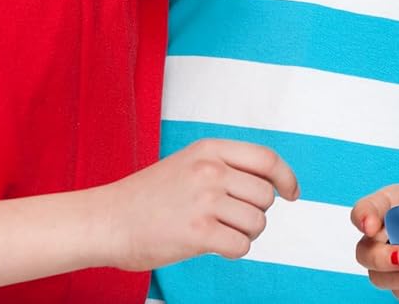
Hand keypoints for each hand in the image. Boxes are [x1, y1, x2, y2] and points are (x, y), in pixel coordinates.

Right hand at [93, 138, 298, 271]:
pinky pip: (241, 246)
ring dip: (245, 233)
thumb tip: (272, 183)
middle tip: (233, 220)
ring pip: (257, 222)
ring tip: (219, 232)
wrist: (106, 220)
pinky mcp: (198, 232)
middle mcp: (210, 170)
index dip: (286, 178)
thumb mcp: (189, 163)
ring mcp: (204, 200)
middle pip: (266, 195)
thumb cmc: (148, 196)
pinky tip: (214, 246)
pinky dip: (234, 251)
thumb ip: (226, 166)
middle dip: (257, 212)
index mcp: (209, 149)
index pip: (267, 158)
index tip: (292, 193)